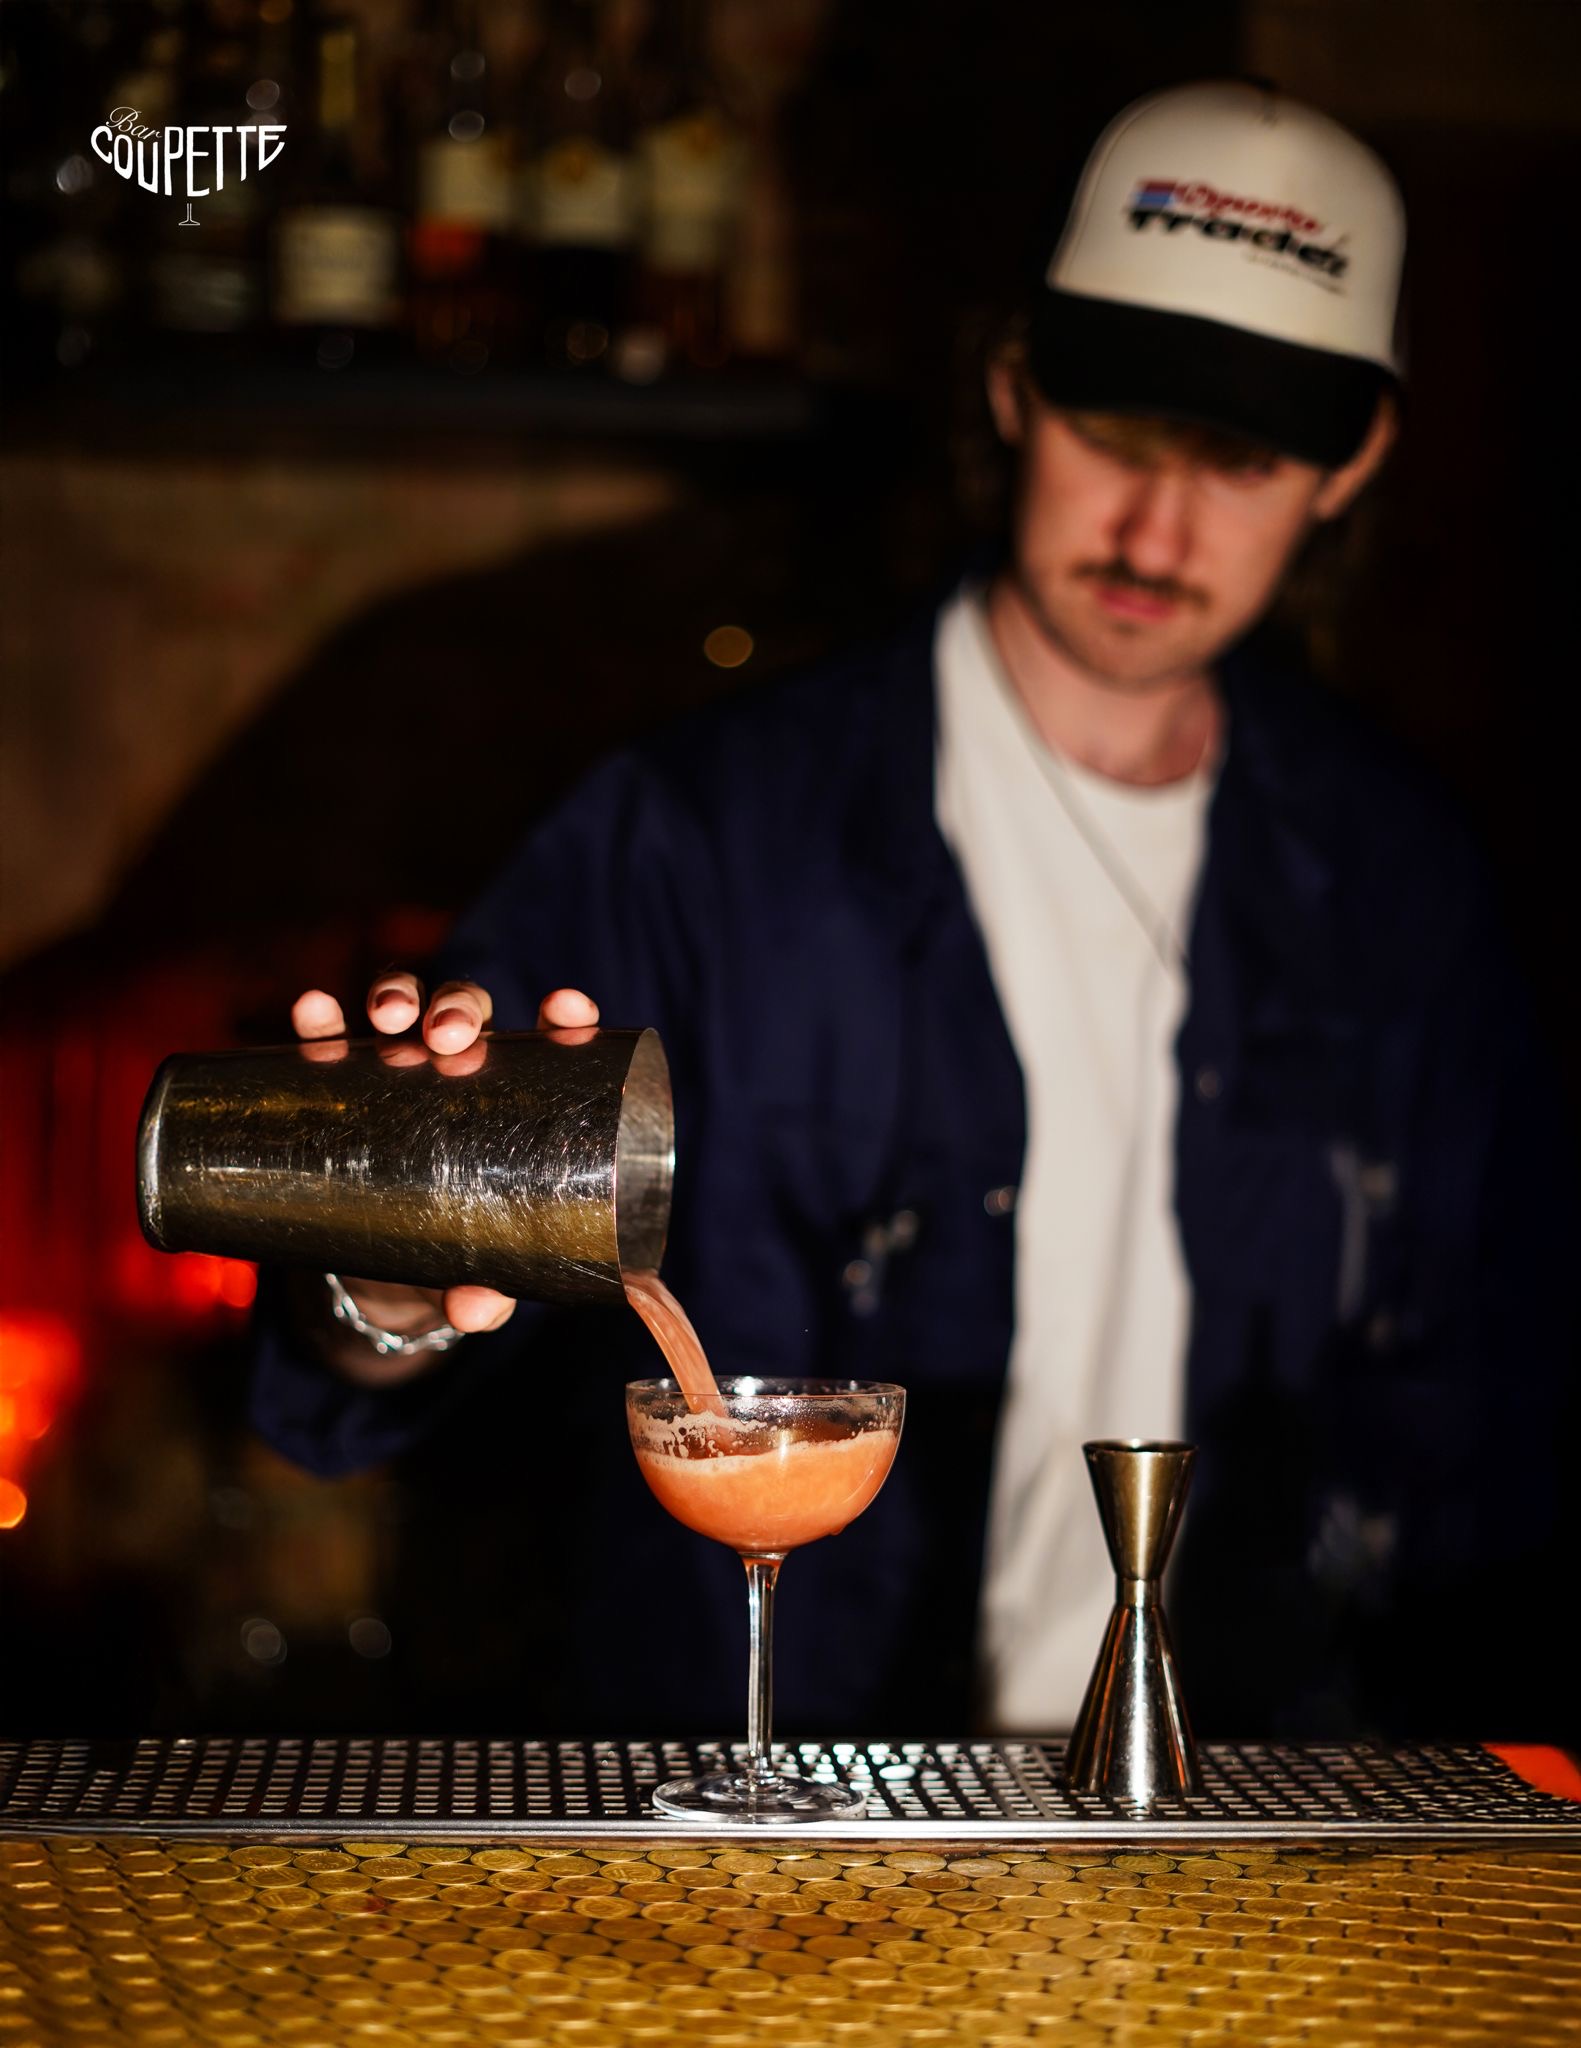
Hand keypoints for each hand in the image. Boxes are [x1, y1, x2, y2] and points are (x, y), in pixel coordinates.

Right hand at [288, 976, 600, 1378]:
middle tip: (448, 1037)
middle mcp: (460, 1067)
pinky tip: (313, 1014)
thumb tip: (478, 1309)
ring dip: (397, 996)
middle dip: (460, 1009)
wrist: (380, 1272)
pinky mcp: (340, 1083)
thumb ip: (490, 1290)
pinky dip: (320, 1021)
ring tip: (389, 1020)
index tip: (566, 1009)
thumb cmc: (457, 1256)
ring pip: (402, 1007)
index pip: (549, 1040)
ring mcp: (398, 1069)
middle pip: (467, 1011)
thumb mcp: (477, 1274)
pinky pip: (328, 1040)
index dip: (563, 1014)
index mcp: (518, 1095)